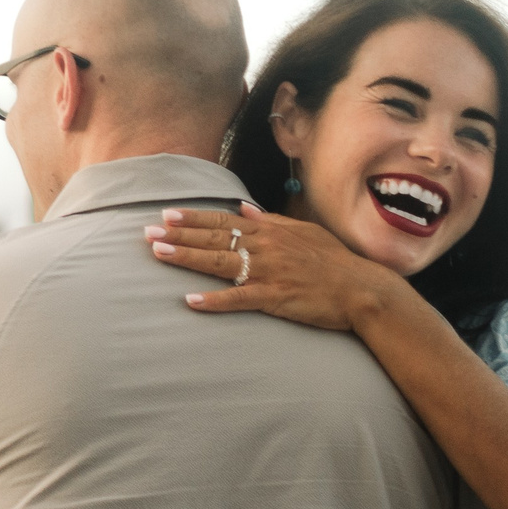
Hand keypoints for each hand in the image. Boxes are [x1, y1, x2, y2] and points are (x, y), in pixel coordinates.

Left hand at [145, 204, 401, 331]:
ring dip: (187, 257)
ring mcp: (268, 272)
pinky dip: (214, 300)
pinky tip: (190, 300)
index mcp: (270, 231)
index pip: (223, 220)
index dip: (193, 218)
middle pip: (214, 238)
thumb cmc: (332, 261)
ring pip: (220, 263)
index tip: (167, 214)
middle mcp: (265, 247)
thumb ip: (270, 220)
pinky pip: (238, 299)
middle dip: (178, 234)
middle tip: (147, 232)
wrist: (360, 288)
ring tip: (158, 253)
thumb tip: (244, 208)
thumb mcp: (303, 231)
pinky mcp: (274, 298)